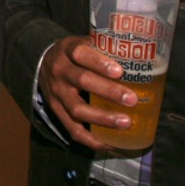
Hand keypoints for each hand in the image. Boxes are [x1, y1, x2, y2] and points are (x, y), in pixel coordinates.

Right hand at [38, 35, 137, 149]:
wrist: (43, 64)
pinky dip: (92, 139)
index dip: (99, 63)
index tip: (120, 71)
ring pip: (77, 109)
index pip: (81, 53)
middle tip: (132, 99)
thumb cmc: (74, 54)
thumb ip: (105, 46)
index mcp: (67, 50)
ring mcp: (56, 94)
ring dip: (103, 118)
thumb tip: (142, 53)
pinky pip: (73, 129)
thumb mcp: (84, 42)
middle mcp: (59, 71)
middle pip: (82, 81)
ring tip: (126, 123)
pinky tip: (111, 143)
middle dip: (109, 91)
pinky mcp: (56, 111)